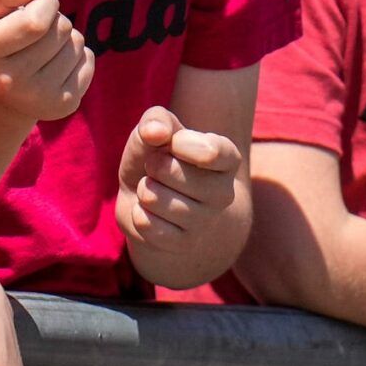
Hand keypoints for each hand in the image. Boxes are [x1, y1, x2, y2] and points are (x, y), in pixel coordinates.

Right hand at [0, 0, 92, 126]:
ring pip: (77, 42)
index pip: (36, 20)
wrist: (1, 94)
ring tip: (43, 51)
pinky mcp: (64, 105)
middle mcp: (10, 80)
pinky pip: (88, 59)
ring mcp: (39, 97)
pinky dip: (76, 55)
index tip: (32, 5)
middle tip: (35, 33)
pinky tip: (54, 66)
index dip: (44, 2)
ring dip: (65, 38)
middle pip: (61, 28)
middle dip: (54, 20)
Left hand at [115, 110, 243, 266]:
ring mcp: (206, 222)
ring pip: (157, 200)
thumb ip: (155, 120)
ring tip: (152, 189)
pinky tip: (148, 212)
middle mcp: (224, 192)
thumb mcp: (154, 130)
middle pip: (177, 174)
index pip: (211, 152)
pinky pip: (148, 226)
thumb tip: (155, 133)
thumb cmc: (155, 156)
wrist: (144, 198)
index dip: (180, 143)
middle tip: (156, 167)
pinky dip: (138, 214)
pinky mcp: (184, 244)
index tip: (172, 142)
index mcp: (227, 158)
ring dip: (144, 190)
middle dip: (154, 166)